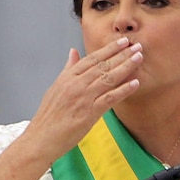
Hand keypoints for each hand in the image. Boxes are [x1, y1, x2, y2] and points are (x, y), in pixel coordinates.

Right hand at [25, 36, 142, 158]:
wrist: (40, 138)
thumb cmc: (48, 116)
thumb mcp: (56, 87)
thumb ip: (68, 69)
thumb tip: (73, 52)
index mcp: (67, 77)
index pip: (92, 58)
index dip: (109, 49)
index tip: (122, 42)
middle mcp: (76, 84)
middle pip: (103, 65)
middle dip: (122, 54)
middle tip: (137, 46)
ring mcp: (83, 98)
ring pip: (108, 78)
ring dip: (126, 67)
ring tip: (139, 58)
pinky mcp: (89, 113)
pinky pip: (110, 98)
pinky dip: (123, 90)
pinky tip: (135, 83)